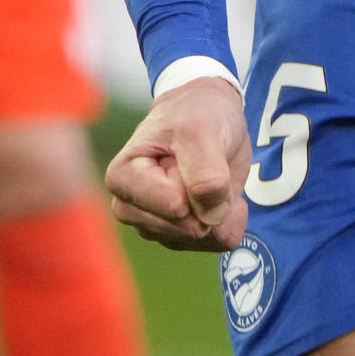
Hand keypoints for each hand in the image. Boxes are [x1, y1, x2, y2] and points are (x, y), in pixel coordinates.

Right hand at [106, 78, 250, 252]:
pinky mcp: (180, 235)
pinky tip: (225, 193)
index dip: (195, 179)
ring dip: (221, 207)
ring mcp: (156, 225)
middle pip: (188, 228)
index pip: (175, 205)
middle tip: (202, 160)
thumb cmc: (195, 113)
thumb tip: (210, 219)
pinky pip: (219, 242)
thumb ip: (204, 173)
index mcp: (123, 178)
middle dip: (210, 198)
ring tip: (211, 171)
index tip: (185, 150)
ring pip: (204, 240)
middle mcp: (132, 207)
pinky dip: (232, 217)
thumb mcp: (200, 128)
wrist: (210, 113)